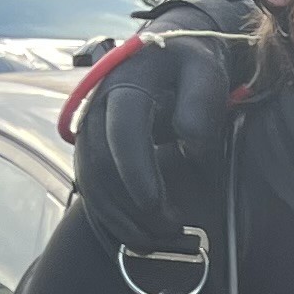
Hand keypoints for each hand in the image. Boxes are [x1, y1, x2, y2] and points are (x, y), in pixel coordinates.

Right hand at [64, 0, 255, 252]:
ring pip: (90, 180)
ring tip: (157, 241)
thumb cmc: (191, 64)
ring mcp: (88, 127)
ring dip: (119, 217)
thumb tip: (189, 147)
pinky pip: (91, 186)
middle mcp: (96, 106)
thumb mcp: (205, 71)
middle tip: (170, 230)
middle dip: (131, 205)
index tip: (157, 207)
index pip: (123, 131)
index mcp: (125, 83)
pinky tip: (137, 235)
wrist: (167, 52)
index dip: (136, 172)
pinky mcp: (90, 146)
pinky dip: (111, 215)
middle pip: (100, 163)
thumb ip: (201, 103)